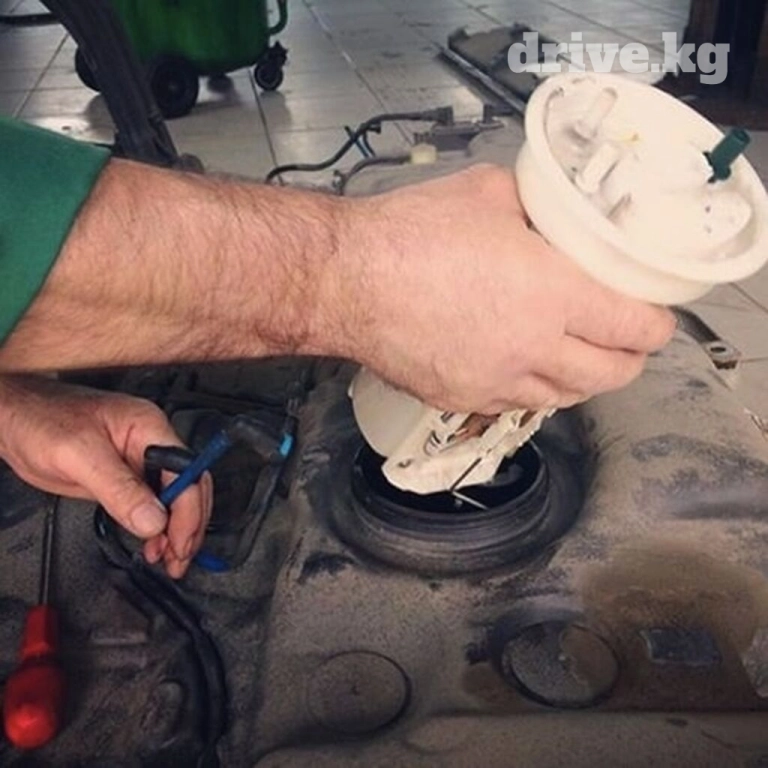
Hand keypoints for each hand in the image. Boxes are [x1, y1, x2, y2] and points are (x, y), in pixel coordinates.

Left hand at [0, 376, 211, 578]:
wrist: (13, 418)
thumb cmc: (41, 420)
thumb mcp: (79, 455)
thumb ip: (119, 488)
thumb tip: (152, 520)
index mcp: (149, 428)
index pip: (186, 472)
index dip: (187, 511)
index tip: (178, 542)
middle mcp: (151, 443)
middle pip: (190, 486)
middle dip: (189, 525)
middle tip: (178, 558)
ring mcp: (139, 460)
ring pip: (175, 498)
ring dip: (176, 530)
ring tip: (167, 559)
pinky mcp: (124, 477)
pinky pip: (151, 503)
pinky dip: (156, 527)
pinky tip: (152, 544)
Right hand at [337, 164, 675, 413]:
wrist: (347, 281)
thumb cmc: (411, 233)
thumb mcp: (489, 194)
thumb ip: (536, 208)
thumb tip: (550, 215)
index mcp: (554, 294)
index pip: (634, 326)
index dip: (656, 326)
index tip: (657, 319)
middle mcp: (534, 349)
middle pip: (609, 374)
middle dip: (630, 360)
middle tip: (627, 343)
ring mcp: (497, 383)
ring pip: (564, 397)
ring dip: (582, 380)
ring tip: (580, 359)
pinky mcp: (461, 400)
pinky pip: (514, 404)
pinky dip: (532, 389)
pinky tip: (522, 368)